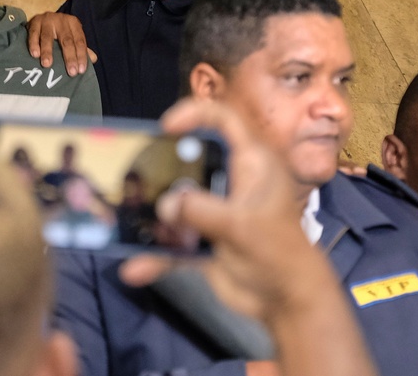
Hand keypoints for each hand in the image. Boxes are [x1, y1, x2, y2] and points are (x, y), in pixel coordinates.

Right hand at [26, 12, 94, 75]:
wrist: (41, 18)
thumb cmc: (59, 31)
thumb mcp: (71, 36)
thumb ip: (81, 48)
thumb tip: (93, 59)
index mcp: (73, 23)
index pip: (80, 41)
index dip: (81, 56)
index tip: (81, 70)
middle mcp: (61, 20)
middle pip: (66, 40)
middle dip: (69, 57)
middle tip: (70, 72)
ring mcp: (47, 20)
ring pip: (48, 37)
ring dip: (47, 51)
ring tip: (47, 65)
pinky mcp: (34, 22)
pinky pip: (33, 34)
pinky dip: (34, 44)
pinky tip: (35, 54)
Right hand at [120, 99, 376, 375]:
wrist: (290, 303)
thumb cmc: (281, 253)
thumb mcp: (243, 225)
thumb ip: (202, 210)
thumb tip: (164, 205)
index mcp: (251, 164)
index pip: (224, 120)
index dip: (195, 114)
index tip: (166, 126)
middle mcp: (230, 181)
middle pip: (188, 161)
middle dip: (159, 168)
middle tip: (133, 173)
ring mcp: (214, 210)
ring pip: (174, 201)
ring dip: (150, 213)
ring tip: (126, 219)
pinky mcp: (203, 239)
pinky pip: (171, 241)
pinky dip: (153, 255)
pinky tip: (134, 269)